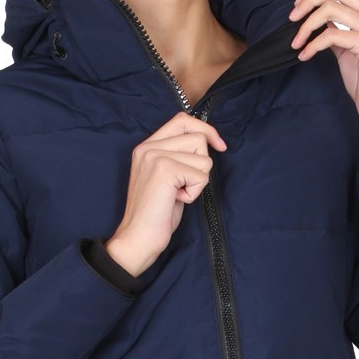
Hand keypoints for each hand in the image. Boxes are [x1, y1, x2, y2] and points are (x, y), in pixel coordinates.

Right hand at [104, 112, 228, 275]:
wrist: (138, 238)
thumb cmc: (155, 215)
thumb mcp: (167, 178)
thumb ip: (178, 157)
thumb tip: (207, 144)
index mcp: (147, 146)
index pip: (182, 120)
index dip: (206, 130)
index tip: (220, 146)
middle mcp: (148, 146)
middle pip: (198, 138)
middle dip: (201, 165)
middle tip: (183, 185)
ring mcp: (156, 155)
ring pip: (203, 157)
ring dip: (198, 181)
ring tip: (177, 193)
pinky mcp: (165, 169)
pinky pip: (201, 175)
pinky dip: (195, 192)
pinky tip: (177, 200)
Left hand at [288, 0, 358, 155]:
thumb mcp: (349, 51)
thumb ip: (338, 32)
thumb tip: (318, 20)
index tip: (299, 8)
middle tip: (292, 17)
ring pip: (332, 8)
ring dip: (307, 24)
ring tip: (296, 42)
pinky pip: (332, 34)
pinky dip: (313, 44)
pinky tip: (304, 55)